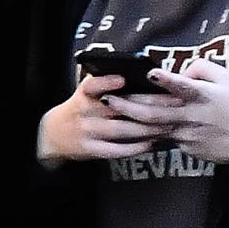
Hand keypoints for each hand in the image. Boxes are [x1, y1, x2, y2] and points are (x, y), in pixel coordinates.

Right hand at [37, 75, 168, 165]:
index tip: (123, 79)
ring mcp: (87, 131)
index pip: (92, 85)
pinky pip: (117, 150)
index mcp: (85, 94)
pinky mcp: (91, 149)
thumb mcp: (88, 93)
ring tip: (171, 125)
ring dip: (148, 128)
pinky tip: (154, 144)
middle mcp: (85, 111)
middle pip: (118, 108)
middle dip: (149, 105)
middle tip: (176, 102)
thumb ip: (109, 85)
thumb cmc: (83, 109)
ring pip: (121, 130)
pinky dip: (136, 147)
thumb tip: (148, 77)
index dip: (106, 82)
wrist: (52, 135)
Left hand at [118, 60, 228, 163]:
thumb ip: (201, 68)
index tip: (150, 74)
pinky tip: (131, 131)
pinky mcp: (185, 147)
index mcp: (202, 96)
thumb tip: (181, 70)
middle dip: (128, 105)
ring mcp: (186, 134)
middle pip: (154, 112)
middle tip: (107, 99)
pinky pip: (163, 140)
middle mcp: (191, 116)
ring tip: (111, 115)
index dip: (166, 80)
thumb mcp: (227, 78)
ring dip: (128, 122)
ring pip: (151, 129)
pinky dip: (147, 135)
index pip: (183, 86)